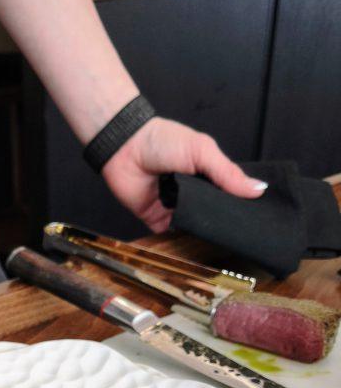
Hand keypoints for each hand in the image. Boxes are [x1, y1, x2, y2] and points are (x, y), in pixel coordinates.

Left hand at [101, 117, 267, 232]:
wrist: (126, 148)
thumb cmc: (164, 141)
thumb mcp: (203, 151)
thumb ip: (227, 173)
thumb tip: (259, 190)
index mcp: (208, 176)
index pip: (230, 196)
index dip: (243, 207)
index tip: (260, 221)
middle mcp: (194, 194)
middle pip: (214, 214)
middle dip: (225, 223)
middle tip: (245, 238)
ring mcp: (176, 208)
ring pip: (195, 227)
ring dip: (205, 233)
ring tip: (224, 245)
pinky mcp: (157, 220)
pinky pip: (172, 235)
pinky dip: (181, 240)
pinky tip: (196, 247)